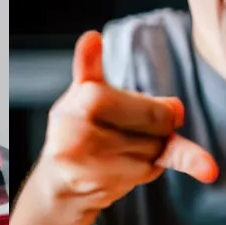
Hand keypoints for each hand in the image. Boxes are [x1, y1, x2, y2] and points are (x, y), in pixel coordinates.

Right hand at [33, 30, 218, 218]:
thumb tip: (90, 38)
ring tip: (117, 154)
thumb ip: (92, 66)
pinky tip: (160, 170)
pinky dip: (154, 169)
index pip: (153, 107)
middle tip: (129, 136)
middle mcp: (82, 130)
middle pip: (156, 125)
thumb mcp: (84, 92)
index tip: (165, 116)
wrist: (60, 187)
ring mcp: (91, 161)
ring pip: (153, 150)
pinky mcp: (100, 183)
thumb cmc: (80, 132)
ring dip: (148, 153)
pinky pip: (148, 171)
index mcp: (84, 98)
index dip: (162, 112)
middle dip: (155, 131)